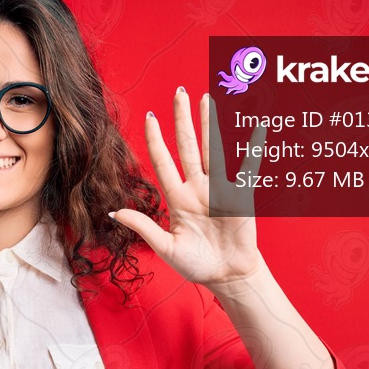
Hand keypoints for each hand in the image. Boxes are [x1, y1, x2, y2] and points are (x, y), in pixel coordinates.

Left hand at [112, 89, 265, 292]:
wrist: (228, 276)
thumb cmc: (197, 264)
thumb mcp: (166, 247)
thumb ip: (144, 227)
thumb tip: (114, 211)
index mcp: (177, 199)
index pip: (164, 162)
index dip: (156, 140)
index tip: (150, 117)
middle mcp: (197, 188)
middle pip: (188, 146)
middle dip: (183, 120)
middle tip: (179, 92)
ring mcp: (219, 189)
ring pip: (213, 149)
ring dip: (210, 124)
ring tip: (206, 99)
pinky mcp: (241, 195)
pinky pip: (246, 167)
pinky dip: (251, 147)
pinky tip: (254, 127)